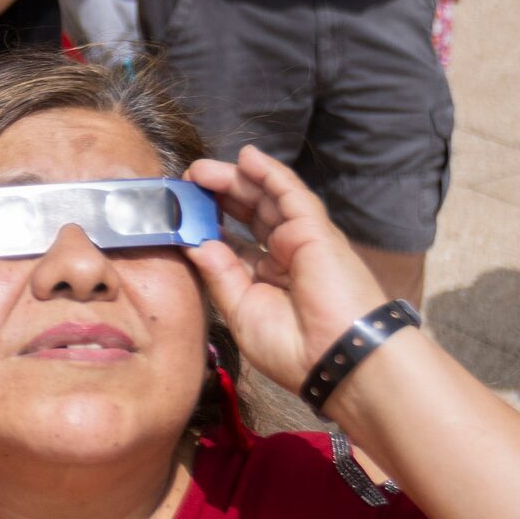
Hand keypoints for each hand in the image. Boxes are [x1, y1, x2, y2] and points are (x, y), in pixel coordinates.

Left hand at [183, 146, 390, 394]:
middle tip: (187, 180)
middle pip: (248, 215)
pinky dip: (270, 174)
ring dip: (236, 179)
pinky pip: (291, 194)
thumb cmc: (294, 349)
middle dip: (218, 195)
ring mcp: (301, 241)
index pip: (233, 242)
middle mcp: (284, 257)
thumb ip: (219, 275)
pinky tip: (248, 157)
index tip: (181, 211)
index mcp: (266, 280)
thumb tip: (194, 245)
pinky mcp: (316, 231)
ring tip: (201, 168)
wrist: (338, 361)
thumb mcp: (241, 312)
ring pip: (267, 200)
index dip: (209, 224)